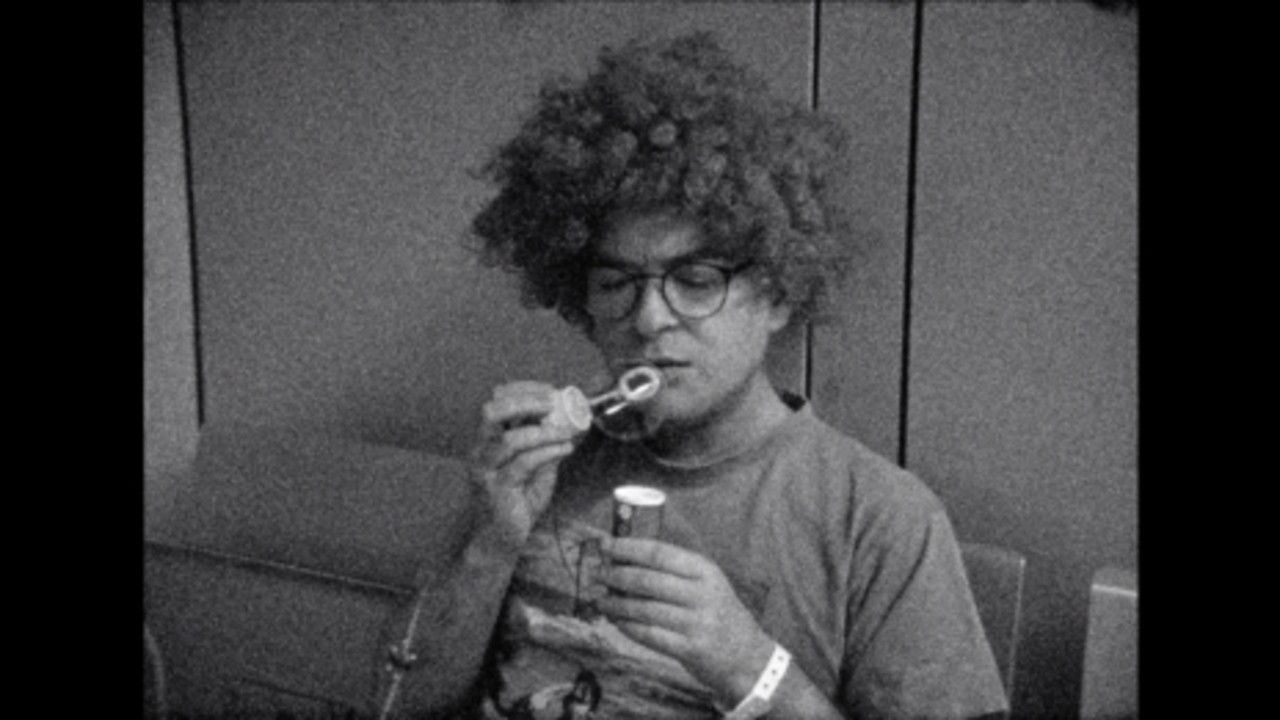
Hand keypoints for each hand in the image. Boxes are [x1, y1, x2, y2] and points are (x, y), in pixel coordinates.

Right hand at [469, 381, 581, 547]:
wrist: (498, 540)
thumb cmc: (516, 502)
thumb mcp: (535, 468)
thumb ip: (544, 446)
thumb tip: (569, 421)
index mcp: (486, 441)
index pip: (496, 404)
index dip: (521, 391)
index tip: (549, 390)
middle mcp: (480, 451)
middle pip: (492, 413)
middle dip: (524, 401)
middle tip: (552, 403)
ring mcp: (485, 470)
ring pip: (510, 439)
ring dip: (543, 431)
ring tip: (565, 431)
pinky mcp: (496, 490)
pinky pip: (523, 464)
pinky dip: (547, 452)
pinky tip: (564, 449)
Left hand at [598, 537, 775, 705]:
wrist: (749, 658)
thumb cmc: (718, 615)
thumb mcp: (707, 584)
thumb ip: (673, 571)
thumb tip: (624, 559)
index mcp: (705, 570)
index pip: (659, 552)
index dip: (627, 547)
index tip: (605, 545)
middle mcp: (703, 593)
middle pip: (647, 580)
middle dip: (616, 576)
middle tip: (598, 574)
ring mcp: (697, 622)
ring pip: (643, 609)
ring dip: (616, 604)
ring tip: (601, 600)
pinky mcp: (690, 649)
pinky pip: (649, 635)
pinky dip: (627, 627)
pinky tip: (616, 621)